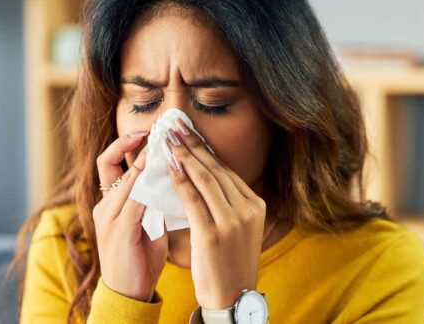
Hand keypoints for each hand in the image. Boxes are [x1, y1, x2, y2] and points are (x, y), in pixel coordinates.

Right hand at [93, 132, 167, 301]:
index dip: (127, 144)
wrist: (128, 294)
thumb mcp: (145, 225)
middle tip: (154, 128)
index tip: (149, 131)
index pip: (111, 163)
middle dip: (131, 141)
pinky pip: (135, 198)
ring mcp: (108, 217)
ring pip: (125, 177)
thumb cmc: (139, 261)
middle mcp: (103, 206)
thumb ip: (151, 203)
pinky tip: (165, 174)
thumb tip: (171, 181)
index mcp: (108, 204)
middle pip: (109, 161)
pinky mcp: (119, 229)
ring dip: (145, 158)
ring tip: (163, 144)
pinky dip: (149, 183)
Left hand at [166, 118, 266, 308]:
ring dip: (183, 155)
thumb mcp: (239, 228)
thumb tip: (207, 176)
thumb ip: (228, 203)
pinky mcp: (213, 233)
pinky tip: (168, 166)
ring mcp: (232, 221)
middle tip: (174, 125)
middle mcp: (247, 209)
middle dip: (193, 144)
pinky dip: (180, 180)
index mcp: (256, 205)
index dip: (205, 148)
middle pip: (216, 169)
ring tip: (167, 138)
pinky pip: (193, 199)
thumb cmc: (230, 263)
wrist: (232, 297)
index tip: (189, 131)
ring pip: (205, 179)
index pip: (226, 170)